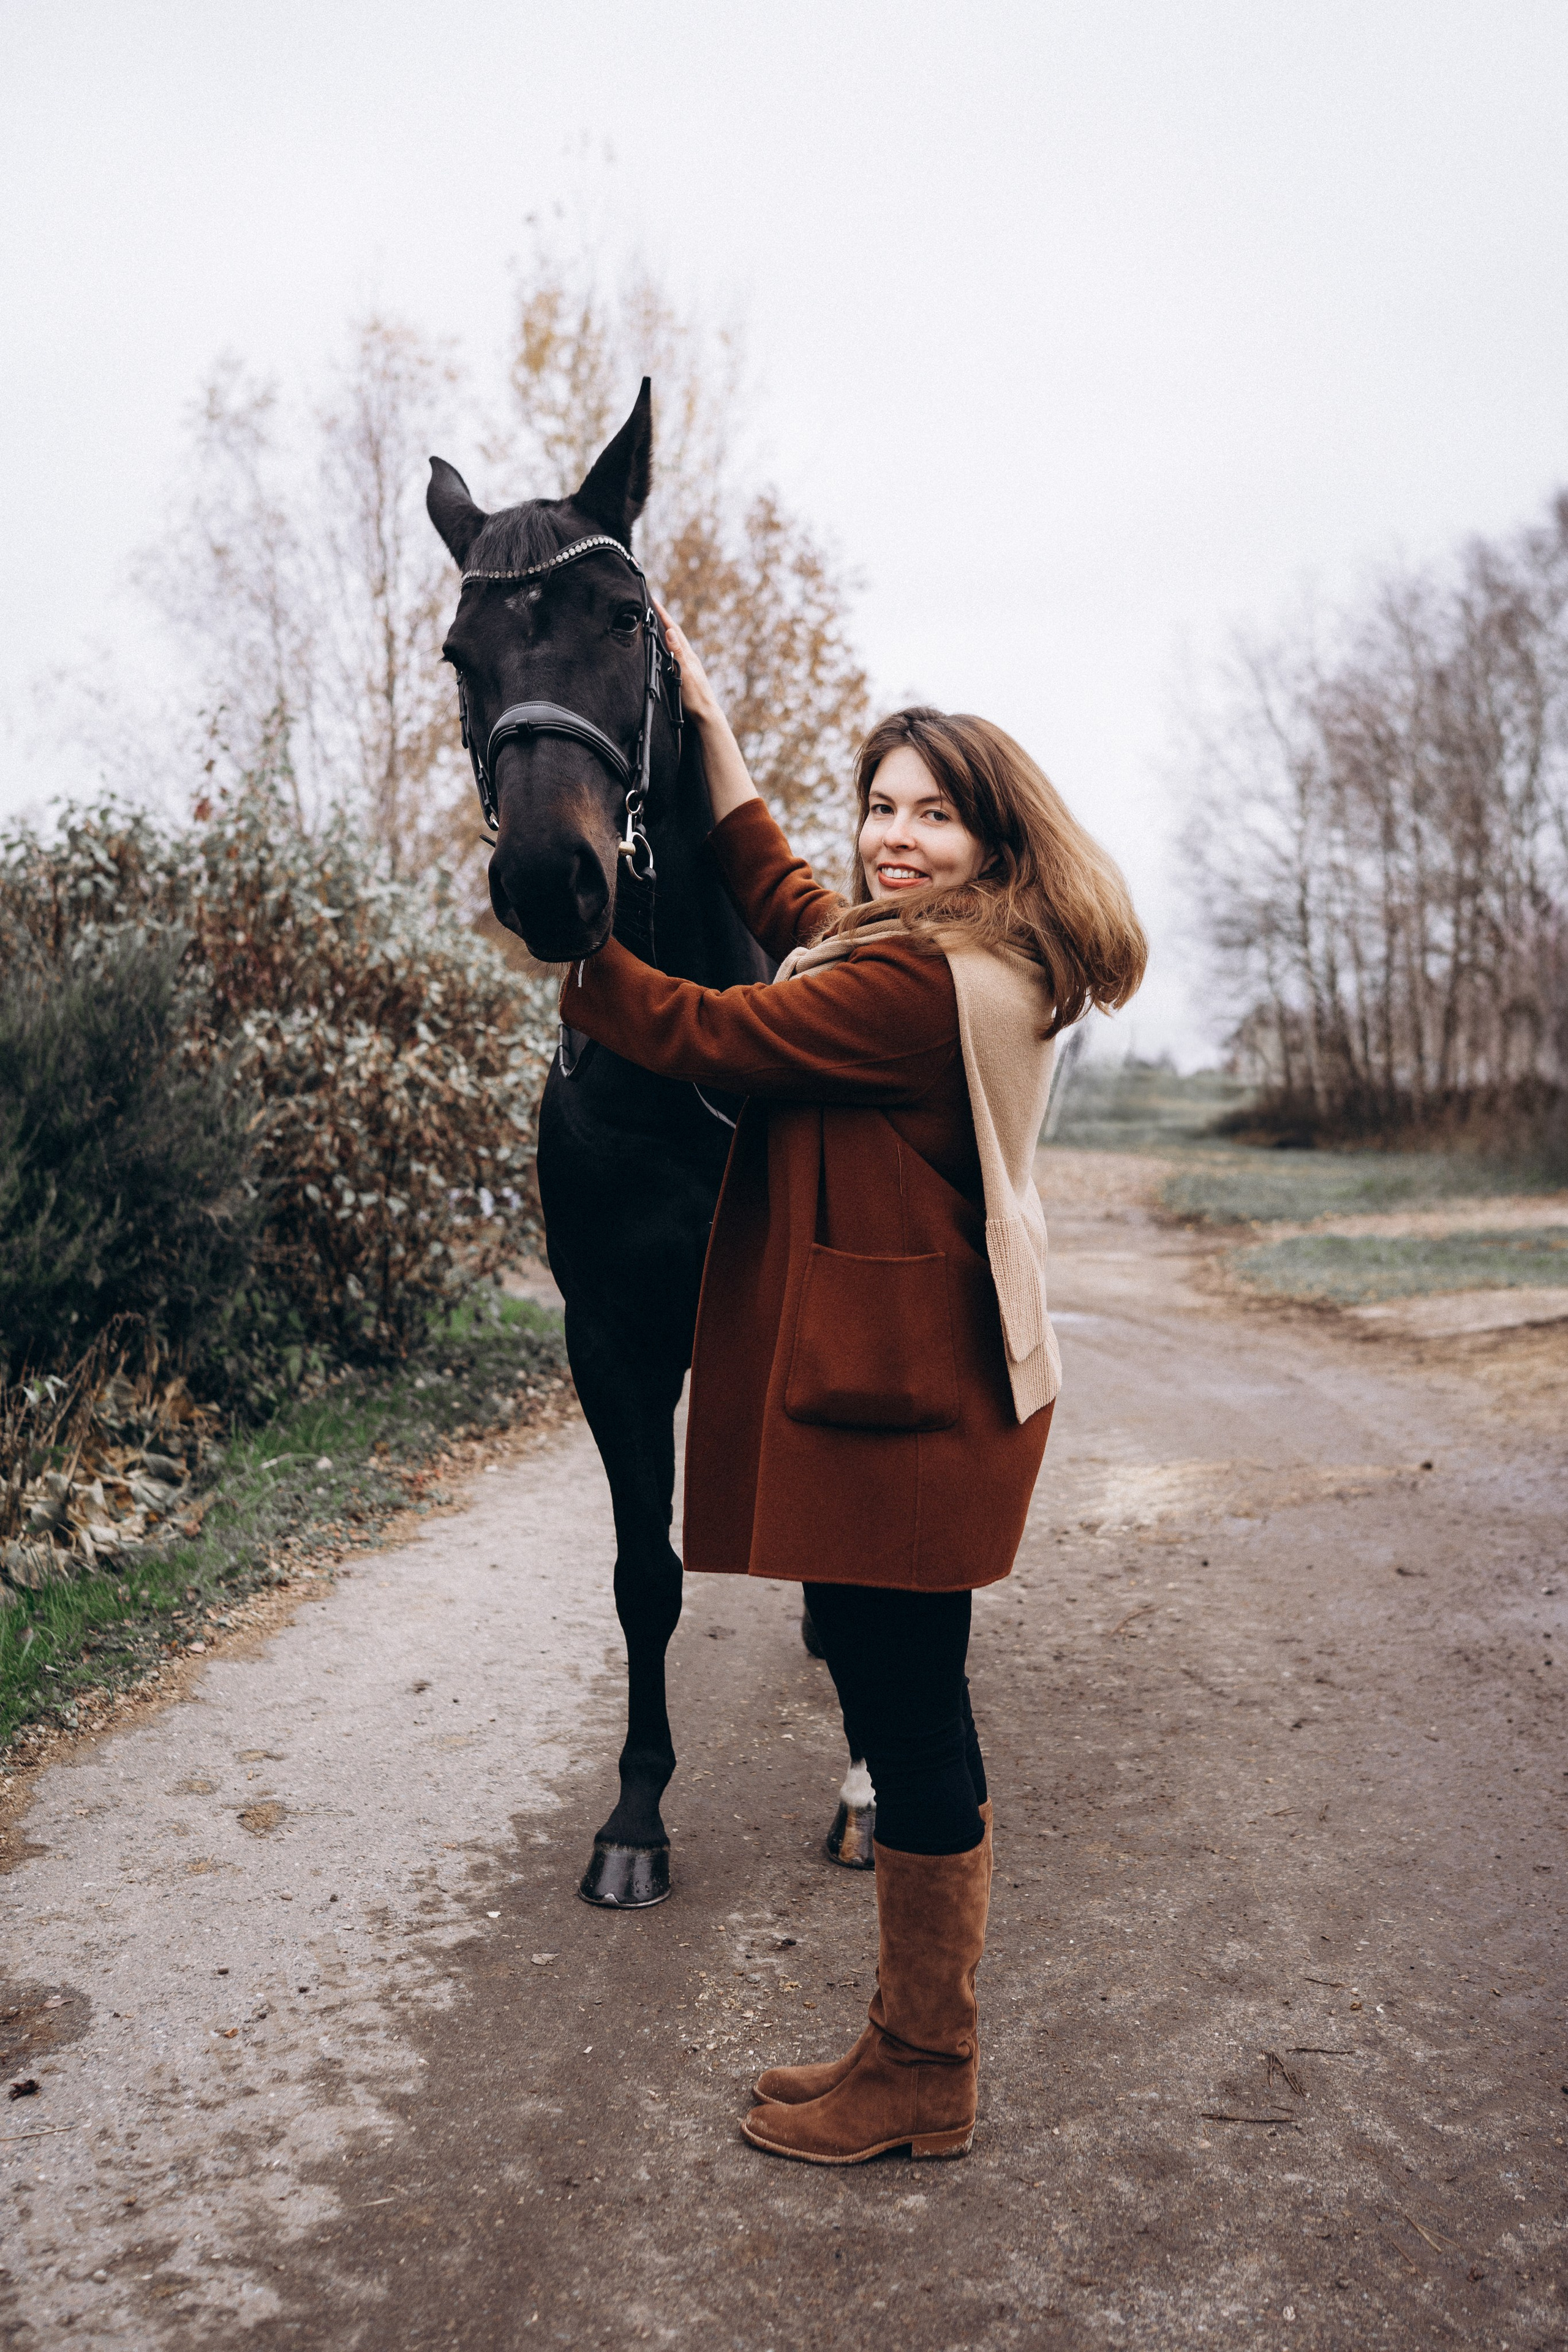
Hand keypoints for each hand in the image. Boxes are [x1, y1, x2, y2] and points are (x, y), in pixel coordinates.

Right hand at [653, 597, 722, 727]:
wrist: (706, 715)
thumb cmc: (695, 698)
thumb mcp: (685, 674)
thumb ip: (678, 653)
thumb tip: (670, 632)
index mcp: (688, 655)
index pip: (674, 630)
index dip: (663, 614)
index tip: (653, 600)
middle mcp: (690, 657)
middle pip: (675, 633)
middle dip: (664, 618)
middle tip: (653, 606)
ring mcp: (689, 665)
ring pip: (677, 643)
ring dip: (667, 631)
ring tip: (658, 622)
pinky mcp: (688, 673)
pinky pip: (677, 653)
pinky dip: (670, 645)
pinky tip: (667, 649)